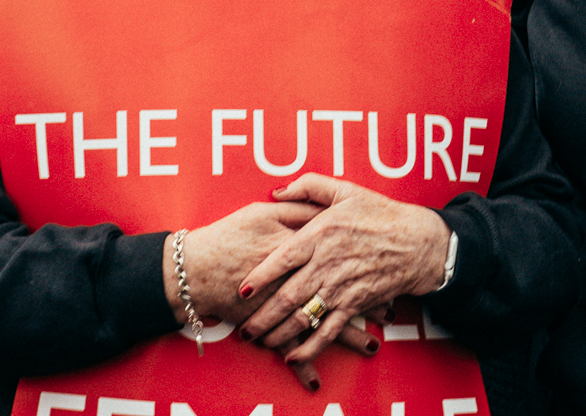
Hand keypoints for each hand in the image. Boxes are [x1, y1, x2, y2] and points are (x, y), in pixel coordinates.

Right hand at [160, 201, 380, 395]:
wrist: (194, 270)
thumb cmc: (229, 237)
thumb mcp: (264, 212)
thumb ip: (297, 206)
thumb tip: (323, 205)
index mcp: (297, 250)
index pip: (339, 257)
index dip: (364, 265)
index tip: (386, 271)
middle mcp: (294, 282)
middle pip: (337, 294)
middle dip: (366, 306)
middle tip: (390, 312)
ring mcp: (280, 308)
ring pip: (320, 326)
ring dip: (347, 339)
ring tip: (372, 346)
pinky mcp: (264, 327)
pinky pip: (287, 350)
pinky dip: (302, 366)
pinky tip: (316, 381)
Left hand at [237, 173, 449, 365]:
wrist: (416, 242)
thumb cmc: (380, 214)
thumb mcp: (345, 190)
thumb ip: (308, 186)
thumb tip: (276, 191)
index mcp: (320, 234)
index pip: (281, 259)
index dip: (259, 277)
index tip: (241, 291)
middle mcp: (327, 264)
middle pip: (287, 296)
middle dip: (261, 317)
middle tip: (243, 330)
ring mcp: (341, 288)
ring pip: (303, 317)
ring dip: (278, 334)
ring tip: (260, 342)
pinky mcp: (355, 305)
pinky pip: (328, 332)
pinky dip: (310, 348)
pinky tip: (292, 357)